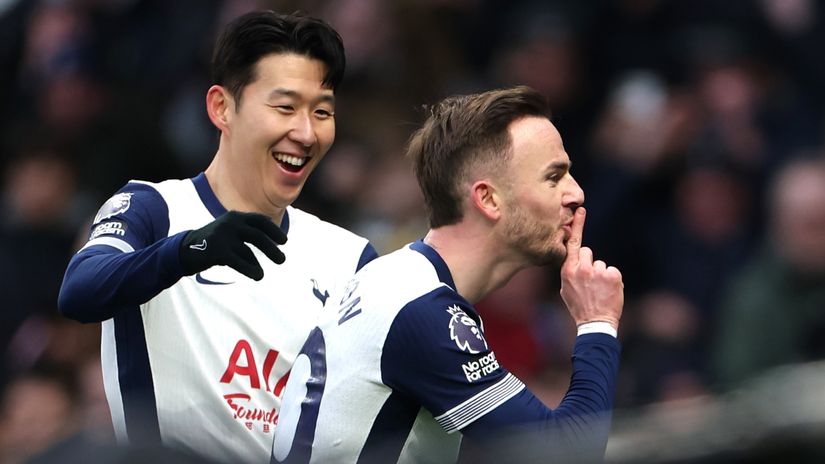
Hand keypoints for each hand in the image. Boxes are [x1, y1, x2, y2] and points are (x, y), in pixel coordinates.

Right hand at [179, 211, 286, 280]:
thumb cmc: (214, 243)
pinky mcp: (217, 250)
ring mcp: (223, 235)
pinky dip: (250, 269)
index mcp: (235, 216)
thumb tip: (276, 242)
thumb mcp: (231, 232)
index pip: (260, 220)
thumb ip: (249, 233)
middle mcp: (230, 223)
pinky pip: (239, 261)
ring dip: (258, 263)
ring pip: (248, 251)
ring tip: (261, 275)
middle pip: (257, 236)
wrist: (185, 250)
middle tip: (282, 260)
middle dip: (271, 249)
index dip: (273, 230)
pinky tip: (257, 276)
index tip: (284, 241)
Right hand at [559, 207, 623, 328]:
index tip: (581, 211)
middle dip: (590, 263)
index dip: (577, 226)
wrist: (595, 323)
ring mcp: (598, 272)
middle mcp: (582, 268)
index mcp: (568, 270)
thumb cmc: (579, 307)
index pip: (572, 244)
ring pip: (601, 264)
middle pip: (588, 252)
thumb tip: (572, 259)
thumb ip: (569, 272)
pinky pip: (613, 271)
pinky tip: (608, 292)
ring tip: (599, 290)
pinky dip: (612, 280)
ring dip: (602, 275)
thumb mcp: (566, 289)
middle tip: (590, 281)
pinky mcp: (613, 276)